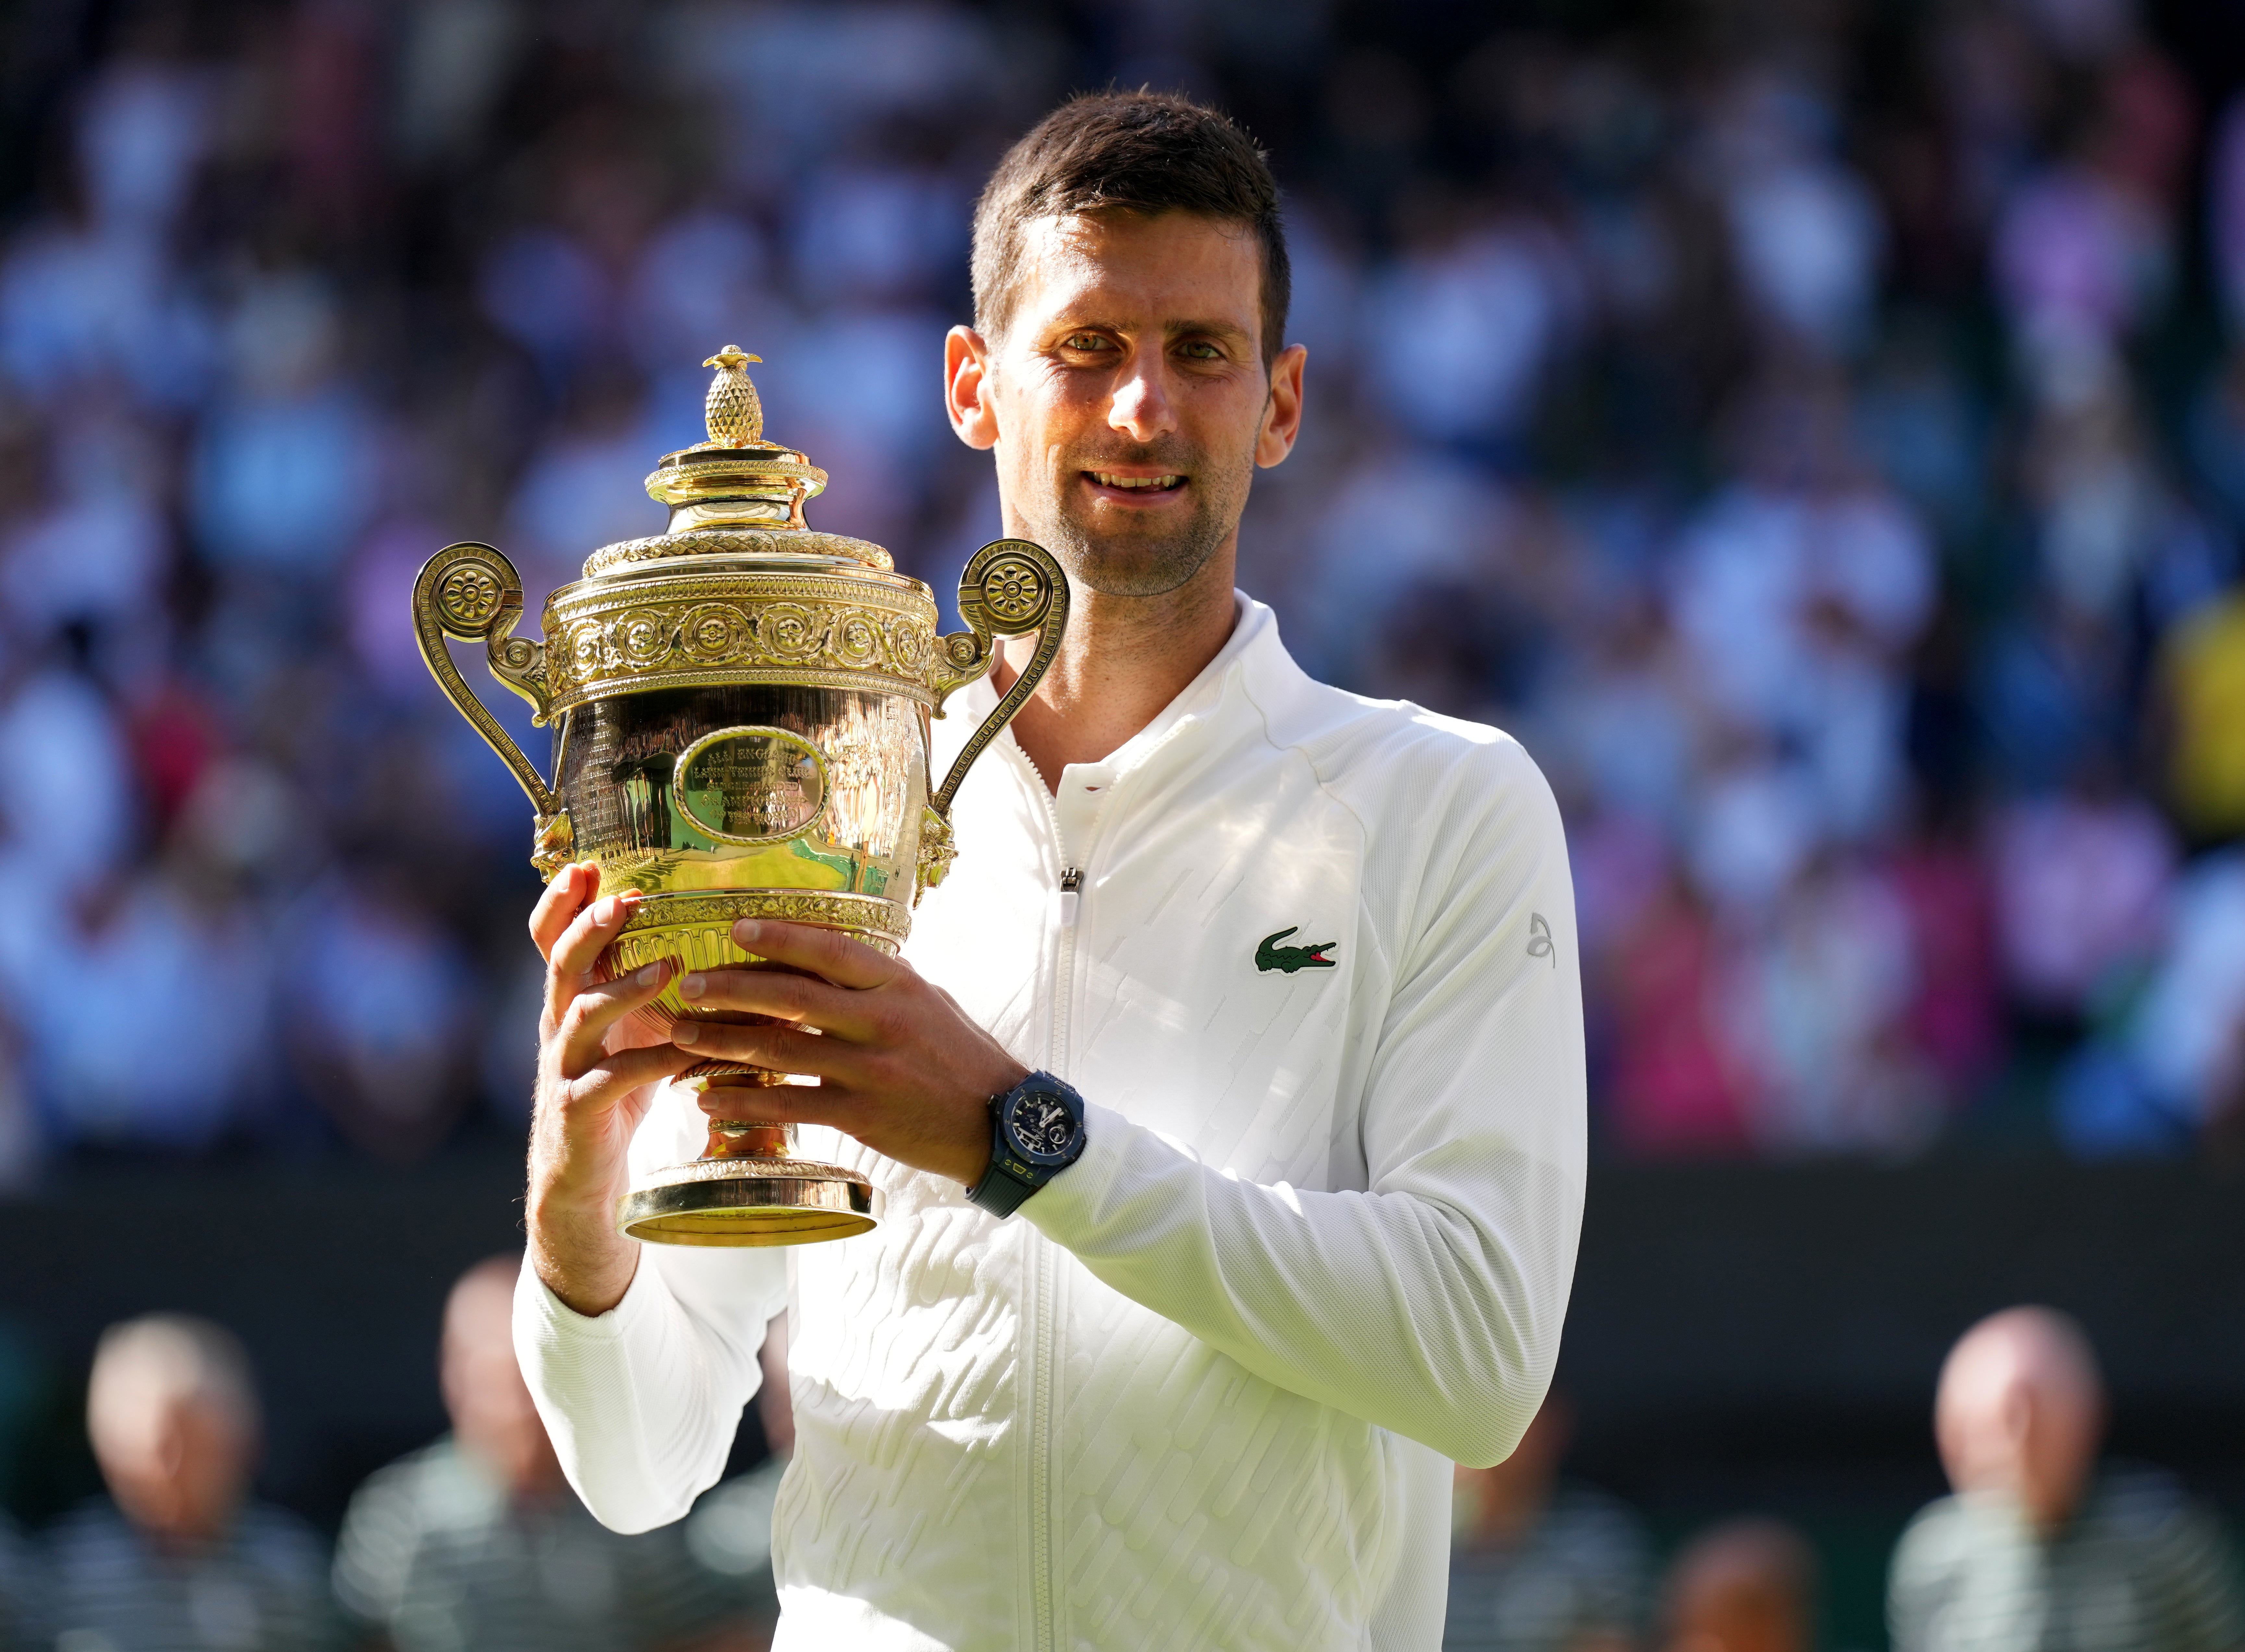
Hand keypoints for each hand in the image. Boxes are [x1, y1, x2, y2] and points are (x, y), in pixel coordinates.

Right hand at [525, 862, 702, 1315]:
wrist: (583, 1180)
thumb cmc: (617, 1092)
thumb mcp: (629, 1028)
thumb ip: (646, 985)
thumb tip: (701, 931)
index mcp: (571, 1001)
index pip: (552, 940)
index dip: (560, 902)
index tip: (585, 864)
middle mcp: (560, 1028)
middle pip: (561, 965)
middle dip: (589, 928)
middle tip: (624, 899)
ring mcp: (564, 1070)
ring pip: (581, 1016)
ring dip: (624, 988)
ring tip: (669, 968)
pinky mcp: (579, 1112)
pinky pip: (612, 1080)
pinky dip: (652, 1063)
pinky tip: (688, 1053)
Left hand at [670, 919, 1028, 1186]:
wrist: (1001, 1124)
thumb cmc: (963, 1059)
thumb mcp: (930, 1003)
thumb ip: (880, 985)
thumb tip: (830, 962)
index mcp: (898, 985)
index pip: (829, 950)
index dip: (778, 937)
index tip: (735, 929)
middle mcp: (879, 1021)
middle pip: (790, 997)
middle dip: (731, 989)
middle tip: (689, 986)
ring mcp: (868, 1069)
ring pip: (779, 1049)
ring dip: (722, 1043)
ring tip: (681, 1038)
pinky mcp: (860, 1115)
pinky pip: (788, 1104)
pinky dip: (743, 1102)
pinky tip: (709, 1100)